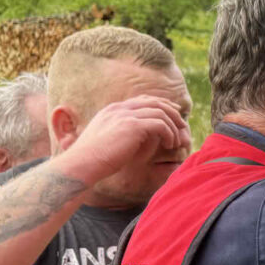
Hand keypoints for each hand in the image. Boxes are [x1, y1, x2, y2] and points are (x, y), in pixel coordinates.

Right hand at [60, 96, 189, 185]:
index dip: (161, 105)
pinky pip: (160, 124)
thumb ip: (121, 133)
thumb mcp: (106, 140)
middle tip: (183, 125)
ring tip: (177, 141)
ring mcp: (125, 115)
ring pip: (161, 112)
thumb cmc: (92, 159)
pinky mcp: (132, 125)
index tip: (173, 114)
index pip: (143, 100)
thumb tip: (137, 137)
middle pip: (155, 102)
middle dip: (172, 112)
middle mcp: (119, 109)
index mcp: (112, 110)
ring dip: (173, 126)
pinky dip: (169, 133)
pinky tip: (170, 144)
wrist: (82, 164)